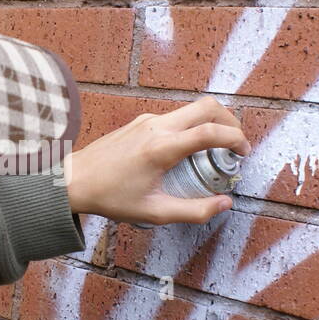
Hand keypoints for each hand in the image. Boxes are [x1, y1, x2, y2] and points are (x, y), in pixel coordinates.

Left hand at [61, 97, 249, 224]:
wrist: (74, 181)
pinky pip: (175, 115)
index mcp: (162, 148)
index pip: (209, 133)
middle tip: (238, 142)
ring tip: (217, 147)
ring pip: (191, 108)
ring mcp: (147, 121)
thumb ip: (194, 210)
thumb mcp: (154, 212)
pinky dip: (193, 124)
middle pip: (207, 107)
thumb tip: (225, 204)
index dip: (235, 139)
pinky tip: (190, 148)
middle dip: (230, 121)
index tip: (244, 152)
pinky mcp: (140, 122)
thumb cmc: (110, 198)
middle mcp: (156, 127)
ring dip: (211, 122)